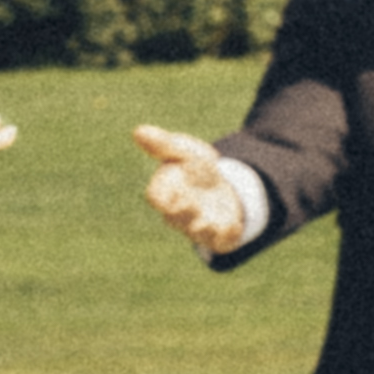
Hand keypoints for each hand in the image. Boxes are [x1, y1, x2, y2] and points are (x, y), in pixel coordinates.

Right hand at [134, 125, 257, 255]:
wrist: (224, 182)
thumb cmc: (195, 167)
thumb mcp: (183, 151)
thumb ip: (163, 144)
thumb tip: (138, 131)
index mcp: (166, 193)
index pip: (156, 197)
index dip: (161, 195)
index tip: (173, 187)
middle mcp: (179, 214)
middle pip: (173, 219)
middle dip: (182, 213)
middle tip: (190, 204)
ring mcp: (198, 226)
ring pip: (196, 234)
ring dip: (203, 229)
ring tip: (210, 223)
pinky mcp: (218, 236)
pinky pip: (221, 242)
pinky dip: (228, 236)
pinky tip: (235, 225)